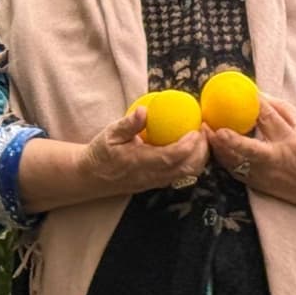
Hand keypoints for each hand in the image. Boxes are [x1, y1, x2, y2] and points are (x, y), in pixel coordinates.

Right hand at [79, 105, 209, 193]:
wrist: (90, 177)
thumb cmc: (100, 153)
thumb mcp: (110, 135)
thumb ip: (128, 124)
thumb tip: (144, 111)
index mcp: (140, 163)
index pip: (171, 157)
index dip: (189, 145)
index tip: (197, 130)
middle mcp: (151, 176)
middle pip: (187, 168)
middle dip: (202, 150)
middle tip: (205, 130)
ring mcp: (156, 182)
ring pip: (188, 174)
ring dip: (200, 157)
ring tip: (202, 137)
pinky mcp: (158, 183)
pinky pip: (182, 175)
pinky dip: (193, 162)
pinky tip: (193, 147)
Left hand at [209, 97, 295, 199]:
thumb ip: (281, 109)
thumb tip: (257, 93)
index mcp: (291, 141)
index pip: (270, 119)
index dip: (255, 106)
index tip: (241, 92)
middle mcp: (276, 159)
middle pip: (250, 149)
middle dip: (231, 139)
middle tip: (214, 128)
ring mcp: (263, 174)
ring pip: (236, 162)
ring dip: (219, 147)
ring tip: (205, 131)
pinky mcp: (255, 183)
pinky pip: (233, 169)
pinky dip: (222, 156)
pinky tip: (213, 144)